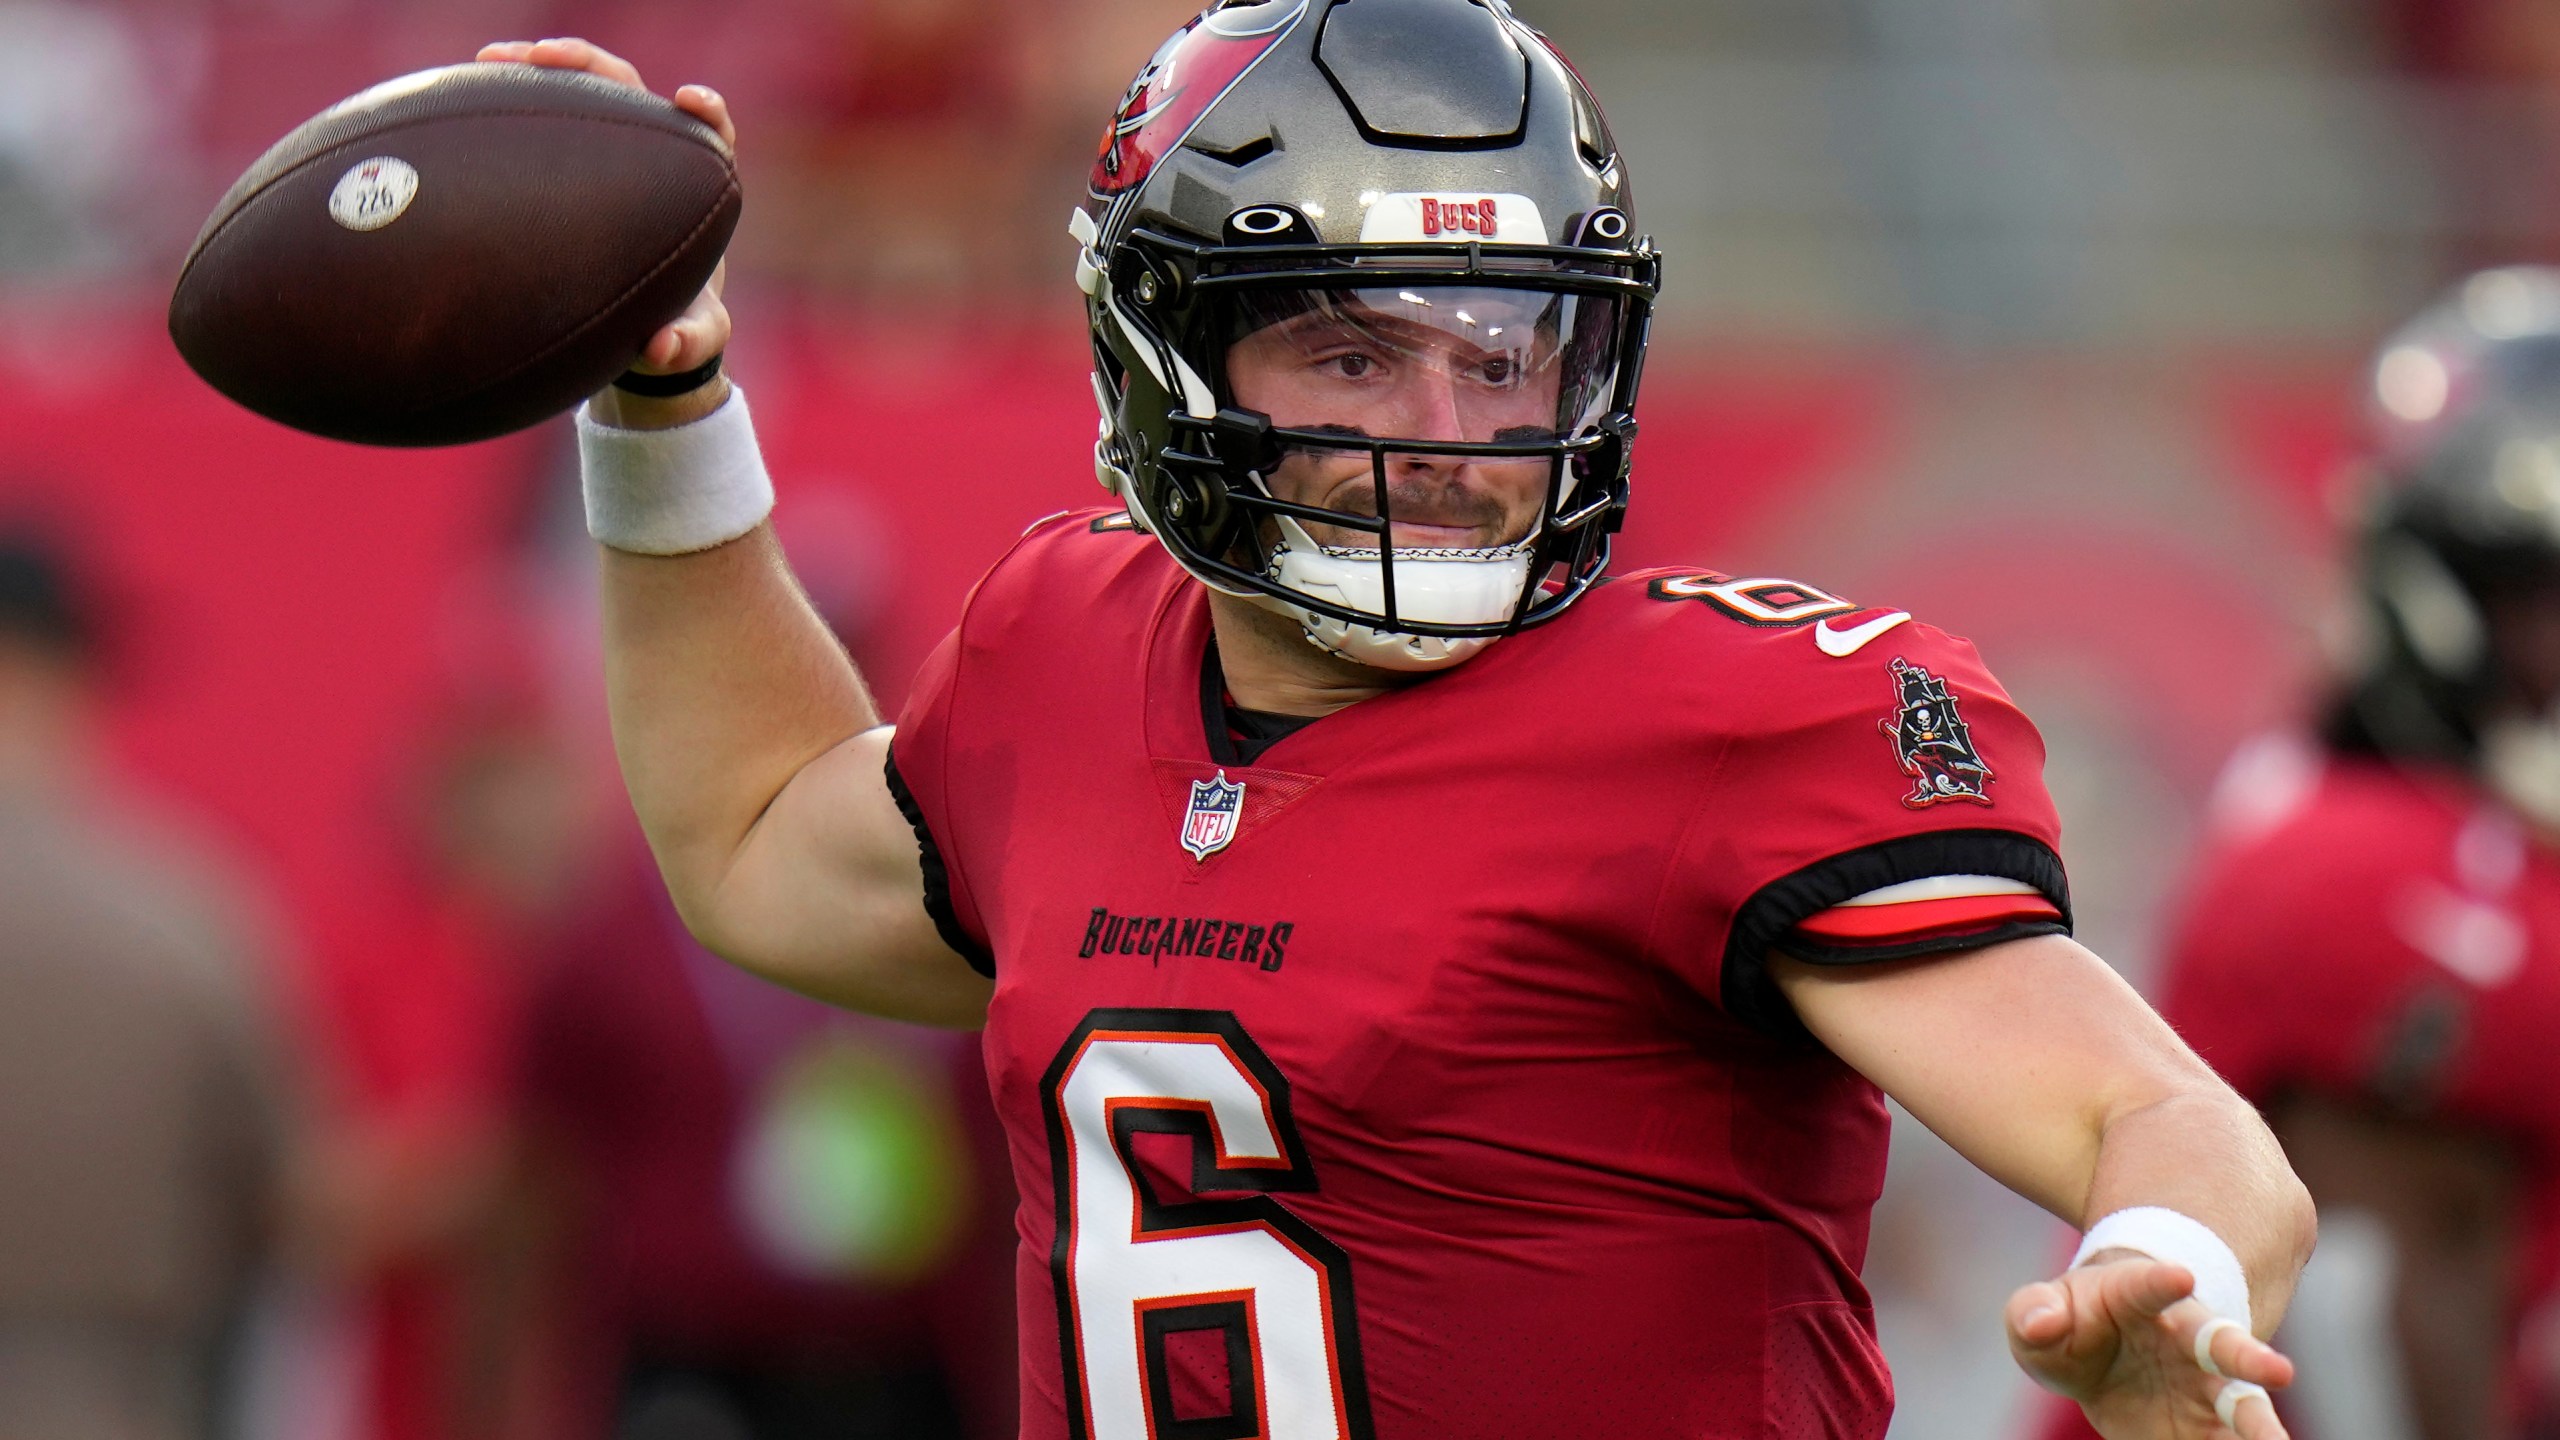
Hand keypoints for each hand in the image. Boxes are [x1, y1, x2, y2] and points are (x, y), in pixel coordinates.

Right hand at [476, 38, 732, 424]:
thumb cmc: (674, 324)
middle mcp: (652, 155)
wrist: (638, 324)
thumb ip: (687, 345)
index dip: (705, 112)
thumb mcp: (689, 340)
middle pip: (629, 88)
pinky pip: (541, 115)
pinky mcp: (567, 155)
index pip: (712, 132)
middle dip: (589, 63)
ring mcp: (607, 148)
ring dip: (536, 68)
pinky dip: (508, 99)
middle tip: (546, 57)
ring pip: (578, 89)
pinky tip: (463, 97)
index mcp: (695, 188)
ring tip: (489, 61)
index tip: (689, 100)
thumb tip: (660, 349)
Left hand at [2009, 1254, 2297, 1438]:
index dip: (2160, 1281)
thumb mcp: (2044, 1309)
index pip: (2148, 1285)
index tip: (2181, 1275)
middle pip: (2224, 1344)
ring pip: (2242, 1405)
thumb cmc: (2078, 1319)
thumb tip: (2039, 1324)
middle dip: (2249, 1356)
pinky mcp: (2208, 1427)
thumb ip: (2033, 1312)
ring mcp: (2204, 1386)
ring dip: (2260, 1427)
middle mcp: (2187, 1340)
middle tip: (2279, 1370)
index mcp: (2139, 1296)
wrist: (2112, 1347)